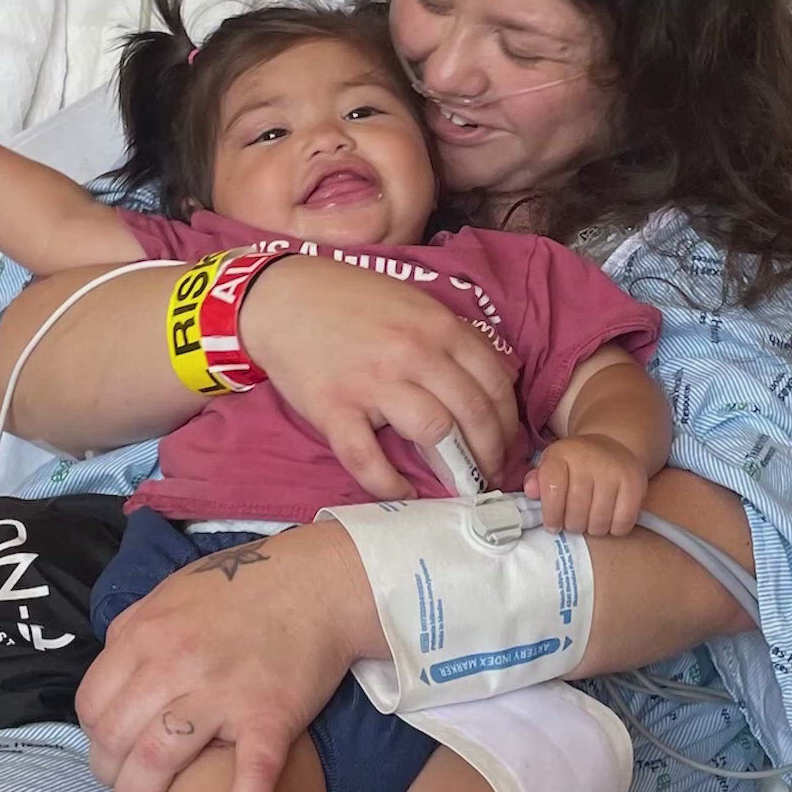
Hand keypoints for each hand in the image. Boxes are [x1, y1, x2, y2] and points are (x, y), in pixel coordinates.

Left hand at [77, 525, 372, 791]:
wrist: (320, 580)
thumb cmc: (248, 582)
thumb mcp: (175, 590)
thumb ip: (138, 627)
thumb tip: (114, 663)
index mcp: (149, 633)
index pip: (93, 703)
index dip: (95, 735)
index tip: (110, 748)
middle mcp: (176, 664)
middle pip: (116, 738)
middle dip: (111, 773)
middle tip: (126, 783)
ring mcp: (223, 693)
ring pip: (158, 760)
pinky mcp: (269, 715)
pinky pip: (248, 769)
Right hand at [238, 255, 519, 499]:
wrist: (282, 298)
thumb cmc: (352, 301)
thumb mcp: (415, 304)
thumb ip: (455, 338)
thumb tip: (501, 378)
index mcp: (437, 326)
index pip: (494, 382)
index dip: (509, 422)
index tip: (508, 444)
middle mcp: (412, 352)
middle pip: (472, 412)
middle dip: (491, 453)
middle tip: (491, 475)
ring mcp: (373, 382)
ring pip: (434, 432)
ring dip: (456, 469)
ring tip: (460, 486)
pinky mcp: (334, 409)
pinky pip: (368, 459)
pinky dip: (390, 485)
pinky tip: (404, 493)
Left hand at [527, 434, 647, 535]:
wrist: (612, 444)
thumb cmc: (575, 463)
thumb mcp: (551, 465)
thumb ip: (537, 481)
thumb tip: (530, 492)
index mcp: (563, 453)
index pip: (552, 490)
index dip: (551, 515)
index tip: (553, 526)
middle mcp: (589, 459)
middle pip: (576, 510)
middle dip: (572, 525)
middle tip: (573, 523)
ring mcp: (614, 470)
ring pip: (599, 521)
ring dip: (592, 529)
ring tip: (589, 522)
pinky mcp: (635, 483)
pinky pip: (623, 522)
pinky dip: (614, 529)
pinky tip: (609, 521)